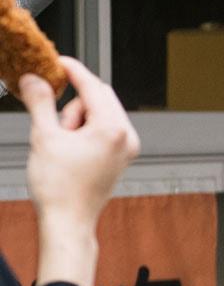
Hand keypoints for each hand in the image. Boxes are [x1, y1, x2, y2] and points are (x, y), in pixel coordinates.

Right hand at [19, 57, 139, 285]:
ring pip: (99, 114)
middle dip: (72, 104)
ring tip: (61, 145)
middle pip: (99, 98)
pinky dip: (84, 131)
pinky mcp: (120, 158)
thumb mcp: (43, 137)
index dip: (72, 70)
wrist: (68, 223)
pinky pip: (102, 131)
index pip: (92, 85)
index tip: (56, 62)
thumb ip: (40, 101)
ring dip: (76, 120)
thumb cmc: (60, 190)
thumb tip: (33, 79)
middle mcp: (127, 138)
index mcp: (113, 129)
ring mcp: (126, 149)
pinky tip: (68, 149)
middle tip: (52, 119)